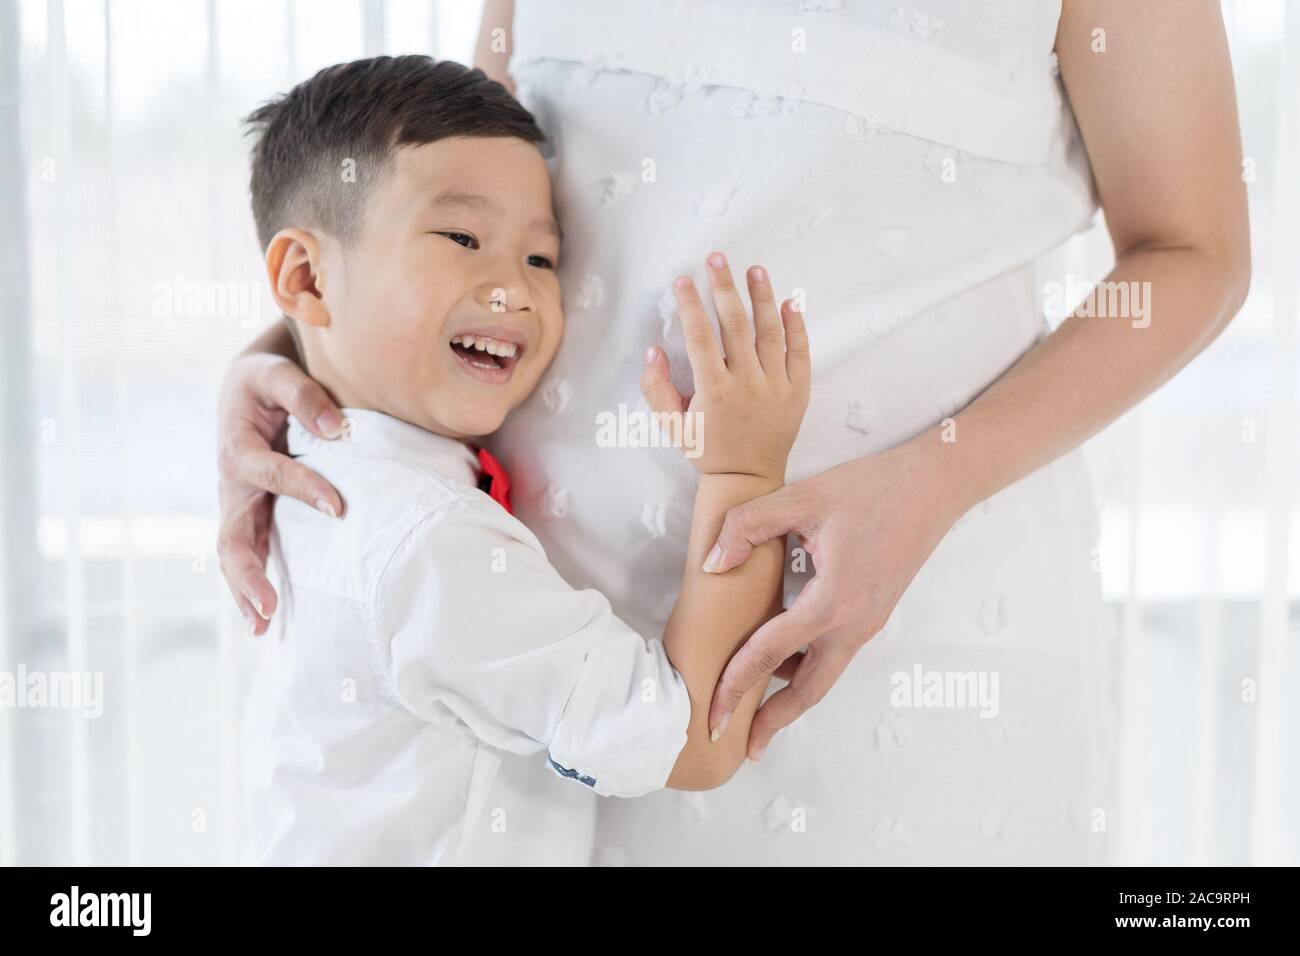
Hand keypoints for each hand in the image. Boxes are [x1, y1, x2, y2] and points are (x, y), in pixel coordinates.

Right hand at [216, 351, 345, 634]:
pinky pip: (248, 553)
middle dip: (249, 573)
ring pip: (234, 555)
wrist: (249, 385)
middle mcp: (232, 484)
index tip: (338, 508)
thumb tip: (337, 430)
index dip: (302, 489)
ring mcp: (238, 505)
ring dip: (246, 591)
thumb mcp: (278, 373)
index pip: (271, 474)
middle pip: (231, 536)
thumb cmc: (267, 378)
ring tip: (263, 627)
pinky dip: (253, 586)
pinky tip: (268, 620)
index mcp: (238, 448)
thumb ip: (304, 396)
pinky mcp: (251, 515)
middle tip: (270, 607)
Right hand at [639, 252, 809, 481]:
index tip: (682, 279)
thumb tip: (653, 350)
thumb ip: (655, 388)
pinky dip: (796, 326)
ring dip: (762, 297)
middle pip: (735, 324)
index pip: (700, 336)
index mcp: (713, 391)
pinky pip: (800, 354)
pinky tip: (789, 301)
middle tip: (717, 257)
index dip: (690, 305)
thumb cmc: (706, 449)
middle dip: (723, 287)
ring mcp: (776, 387)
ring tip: (754, 269)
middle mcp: (746, 384)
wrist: (747, 478)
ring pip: (769, 332)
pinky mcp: (798, 393)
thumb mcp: (671, 425)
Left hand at [704, 440, 969, 758]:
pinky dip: (806, 669)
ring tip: (754, 710)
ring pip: (824, 676)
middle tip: (738, 744)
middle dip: (771, 721)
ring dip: (790, 697)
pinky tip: (782, 660)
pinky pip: (835, 654)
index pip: (770, 654)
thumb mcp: (801, 498)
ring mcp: (868, 623)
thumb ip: (749, 526)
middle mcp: (854, 624)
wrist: (934, 485)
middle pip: (807, 691)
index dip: (734, 685)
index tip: (710, 714)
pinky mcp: (874, 614)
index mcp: (832, 601)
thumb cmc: (870, 488)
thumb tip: (713, 565)